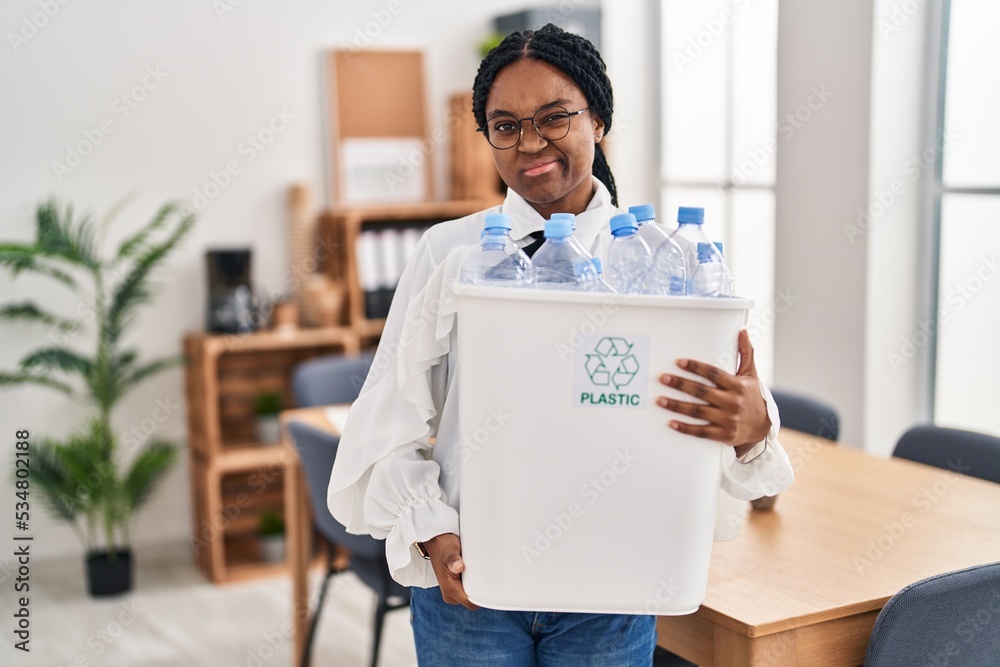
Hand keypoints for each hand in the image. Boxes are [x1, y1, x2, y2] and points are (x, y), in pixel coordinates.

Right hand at [423, 533, 478, 610]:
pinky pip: (468, 590)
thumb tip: (458, 567)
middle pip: (473, 601)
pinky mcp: (455, 587)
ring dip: (477, 587)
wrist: (436, 543)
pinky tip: (475, 573)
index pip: (471, 604)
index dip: (482, 598)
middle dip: (481, 591)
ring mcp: (452, 591)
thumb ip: (454, 559)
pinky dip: (473, 583)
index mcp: (449, 590)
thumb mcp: (449, 550)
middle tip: (485, 575)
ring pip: (471, 596)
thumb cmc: (443, 546)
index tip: (490, 586)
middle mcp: (450, 594)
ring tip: (478, 572)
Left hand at [656, 329, 769, 455]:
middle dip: (680, 384)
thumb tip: (742, 331)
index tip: (679, 362)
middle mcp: (732, 402)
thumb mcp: (751, 374)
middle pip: (702, 392)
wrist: (762, 426)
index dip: (696, 367)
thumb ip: (745, 353)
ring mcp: (728, 420)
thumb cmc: (751, 396)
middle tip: (662, 378)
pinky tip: (670, 422)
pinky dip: (685, 428)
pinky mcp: (723, 435)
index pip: (713, 374)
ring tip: (659, 400)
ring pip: (698, 412)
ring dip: (677, 406)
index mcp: (738, 386)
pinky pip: (701, 432)